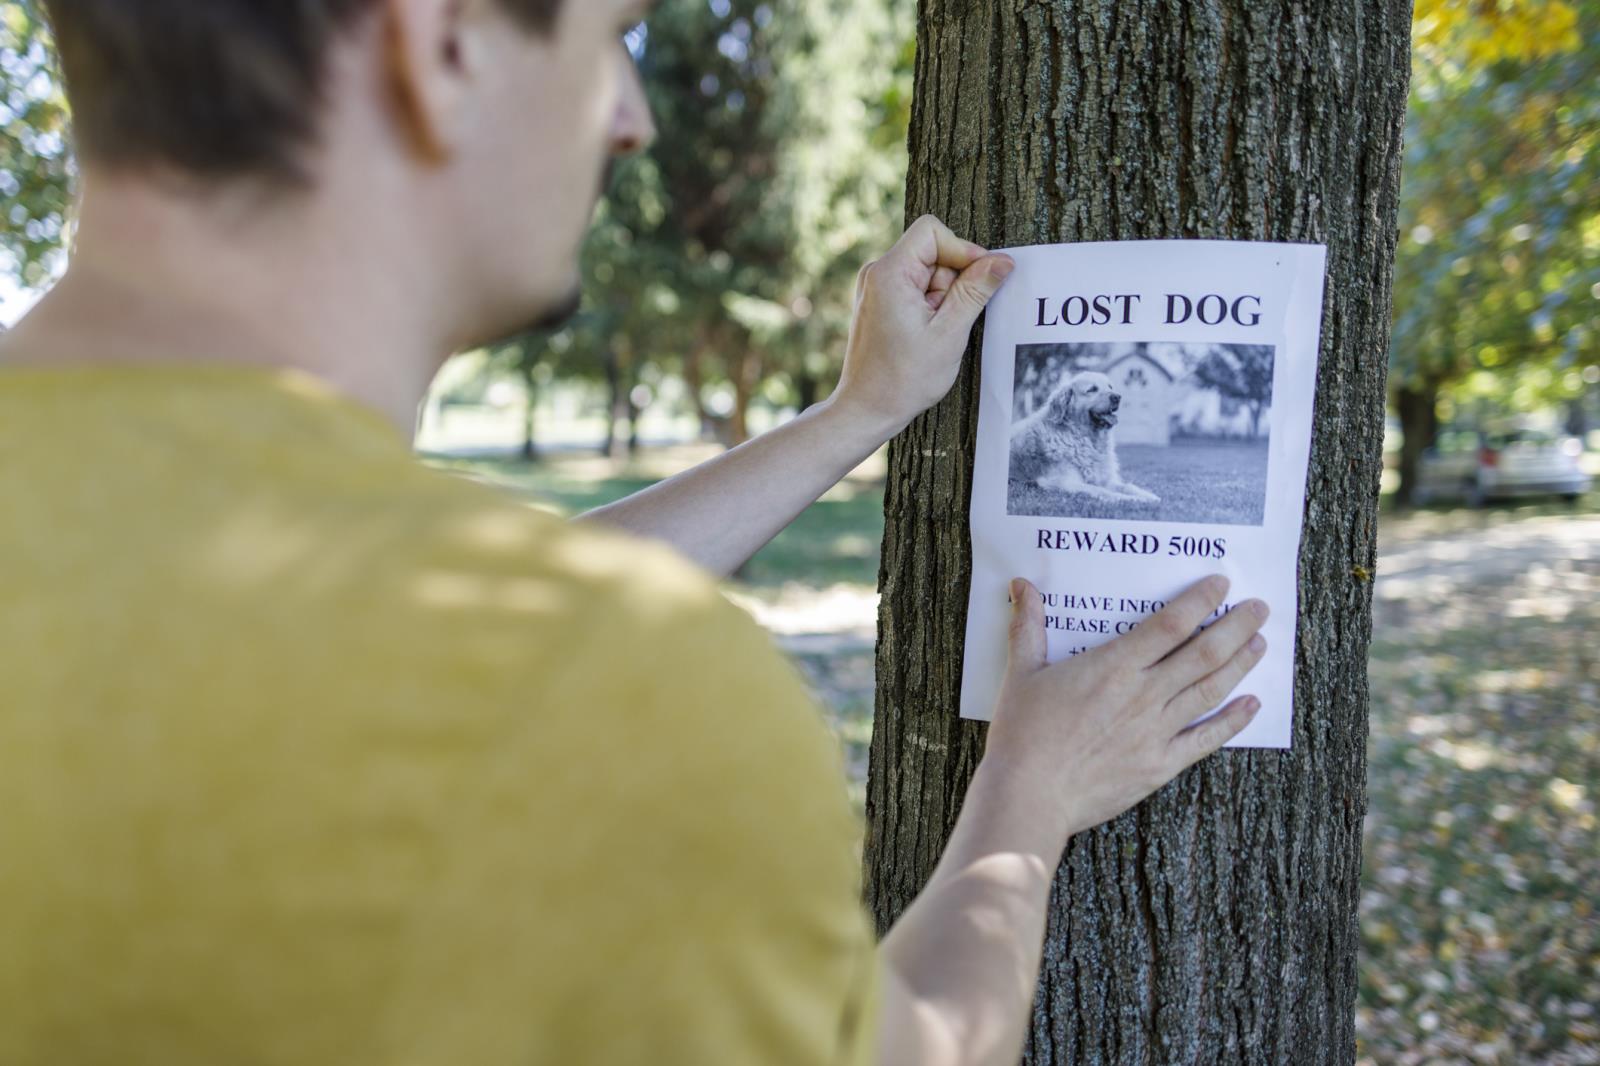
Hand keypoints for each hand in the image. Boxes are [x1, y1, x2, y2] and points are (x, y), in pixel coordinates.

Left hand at [827, 215, 1014, 438]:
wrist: (866, 410)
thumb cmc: (903, 379)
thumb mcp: (949, 333)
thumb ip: (976, 291)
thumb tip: (1002, 261)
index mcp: (889, 273)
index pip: (933, 232)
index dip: (963, 251)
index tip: (981, 281)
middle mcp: (877, 273)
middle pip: (933, 253)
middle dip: (953, 283)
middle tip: (951, 322)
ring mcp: (877, 288)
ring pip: (928, 274)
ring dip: (944, 299)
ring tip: (935, 335)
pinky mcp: (880, 303)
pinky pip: (916, 290)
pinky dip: (931, 308)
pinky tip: (928, 336)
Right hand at [982, 575, 1267, 845]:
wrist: (1030, 793)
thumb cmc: (1022, 734)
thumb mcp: (1021, 672)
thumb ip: (1028, 627)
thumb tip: (1021, 585)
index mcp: (1114, 666)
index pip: (1171, 624)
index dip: (1201, 600)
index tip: (1222, 584)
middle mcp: (1144, 694)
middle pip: (1204, 653)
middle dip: (1236, 626)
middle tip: (1260, 608)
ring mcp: (1157, 731)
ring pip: (1211, 690)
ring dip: (1241, 664)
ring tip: (1260, 644)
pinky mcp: (1160, 764)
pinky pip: (1206, 739)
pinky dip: (1233, 721)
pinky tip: (1251, 705)